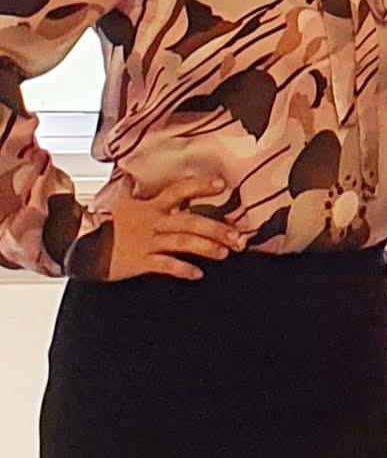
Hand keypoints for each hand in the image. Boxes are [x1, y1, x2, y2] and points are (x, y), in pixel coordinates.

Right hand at [96, 178, 240, 281]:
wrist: (77, 245)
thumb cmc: (104, 227)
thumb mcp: (123, 207)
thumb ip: (141, 199)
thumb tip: (151, 188)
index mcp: (149, 206)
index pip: (178, 190)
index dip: (200, 186)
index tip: (222, 183)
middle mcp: (151, 221)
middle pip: (190, 221)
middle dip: (217, 229)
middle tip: (238, 238)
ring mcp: (146, 241)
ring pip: (182, 241)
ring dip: (207, 247)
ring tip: (225, 253)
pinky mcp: (139, 261)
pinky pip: (165, 264)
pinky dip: (183, 269)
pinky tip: (198, 274)